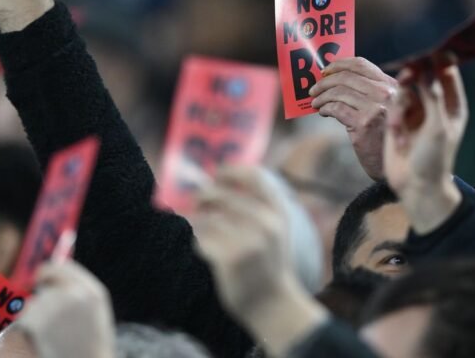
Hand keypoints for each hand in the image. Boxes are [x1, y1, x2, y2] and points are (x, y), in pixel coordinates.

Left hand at [16, 261, 114, 357]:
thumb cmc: (91, 343)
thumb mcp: (95, 311)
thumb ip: (78, 291)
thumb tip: (50, 279)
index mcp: (93, 291)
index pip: (62, 267)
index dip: (47, 272)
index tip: (38, 278)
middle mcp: (76, 295)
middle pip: (45, 286)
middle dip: (42, 300)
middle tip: (47, 316)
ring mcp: (58, 308)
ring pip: (33, 302)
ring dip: (35, 315)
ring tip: (50, 331)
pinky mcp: (42, 322)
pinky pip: (25, 316)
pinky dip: (29, 326)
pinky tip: (42, 336)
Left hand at [190, 169, 326, 356]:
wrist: (273, 304)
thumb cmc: (269, 264)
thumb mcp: (276, 231)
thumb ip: (258, 207)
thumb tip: (219, 183)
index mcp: (278, 212)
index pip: (256, 176)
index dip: (233, 170)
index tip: (218, 172)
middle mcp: (266, 223)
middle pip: (222, 195)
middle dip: (204, 196)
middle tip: (196, 200)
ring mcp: (248, 241)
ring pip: (208, 218)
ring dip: (198, 220)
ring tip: (201, 227)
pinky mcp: (229, 259)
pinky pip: (202, 239)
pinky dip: (199, 241)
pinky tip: (206, 248)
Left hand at [309, 57, 397, 180]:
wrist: (396, 164)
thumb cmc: (387, 135)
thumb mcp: (387, 108)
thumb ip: (370, 92)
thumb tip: (336, 79)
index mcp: (392, 86)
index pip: (361, 64)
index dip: (339, 64)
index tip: (326, 70)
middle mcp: (386, 94)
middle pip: (346, 77)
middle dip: (325, 81)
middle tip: (314, 88)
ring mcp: (376, 108)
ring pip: (339, 92)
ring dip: (322, 96)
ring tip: (315, 102)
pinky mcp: (364, 125)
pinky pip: (336, 109)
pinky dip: (325, 108)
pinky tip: (323, 112)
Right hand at [384, 62, 466, 233]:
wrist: (415, 186)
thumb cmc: (433, 159)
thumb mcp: (438, 127)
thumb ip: (432, 97)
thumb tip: (425, 69)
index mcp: (454, 104)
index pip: (448, 71)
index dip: (438, 58)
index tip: (426, 52)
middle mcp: (437, 103)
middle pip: (424, 74)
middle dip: (413, 75)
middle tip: (407, 76)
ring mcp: (417, 110)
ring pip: (405, 88)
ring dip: (400, 104)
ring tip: (398, 126)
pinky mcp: (399, 118)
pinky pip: (394, 103)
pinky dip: (393, 117)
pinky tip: (396, 135)